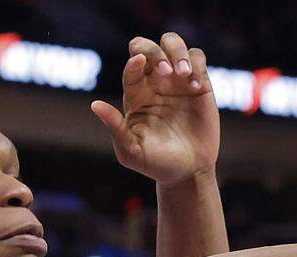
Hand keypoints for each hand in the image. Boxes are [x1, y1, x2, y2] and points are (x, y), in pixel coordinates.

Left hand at [91, 33, 218, 185]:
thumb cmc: (156, 164)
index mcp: (135, 95)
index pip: (131, 67)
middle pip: (147, 46)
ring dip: (177, 52)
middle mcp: (155, 83)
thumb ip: (115, 127)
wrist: (188, 172)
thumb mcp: (131, 151)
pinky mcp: (200, 84)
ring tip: (183, 74)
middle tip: (166, 72)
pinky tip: (196, 87)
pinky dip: (196, 64)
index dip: (134, 63)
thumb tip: (95, 105)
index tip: (141, 65)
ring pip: (173, 43)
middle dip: (154, 51)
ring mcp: (177, 81)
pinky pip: (197, 57)